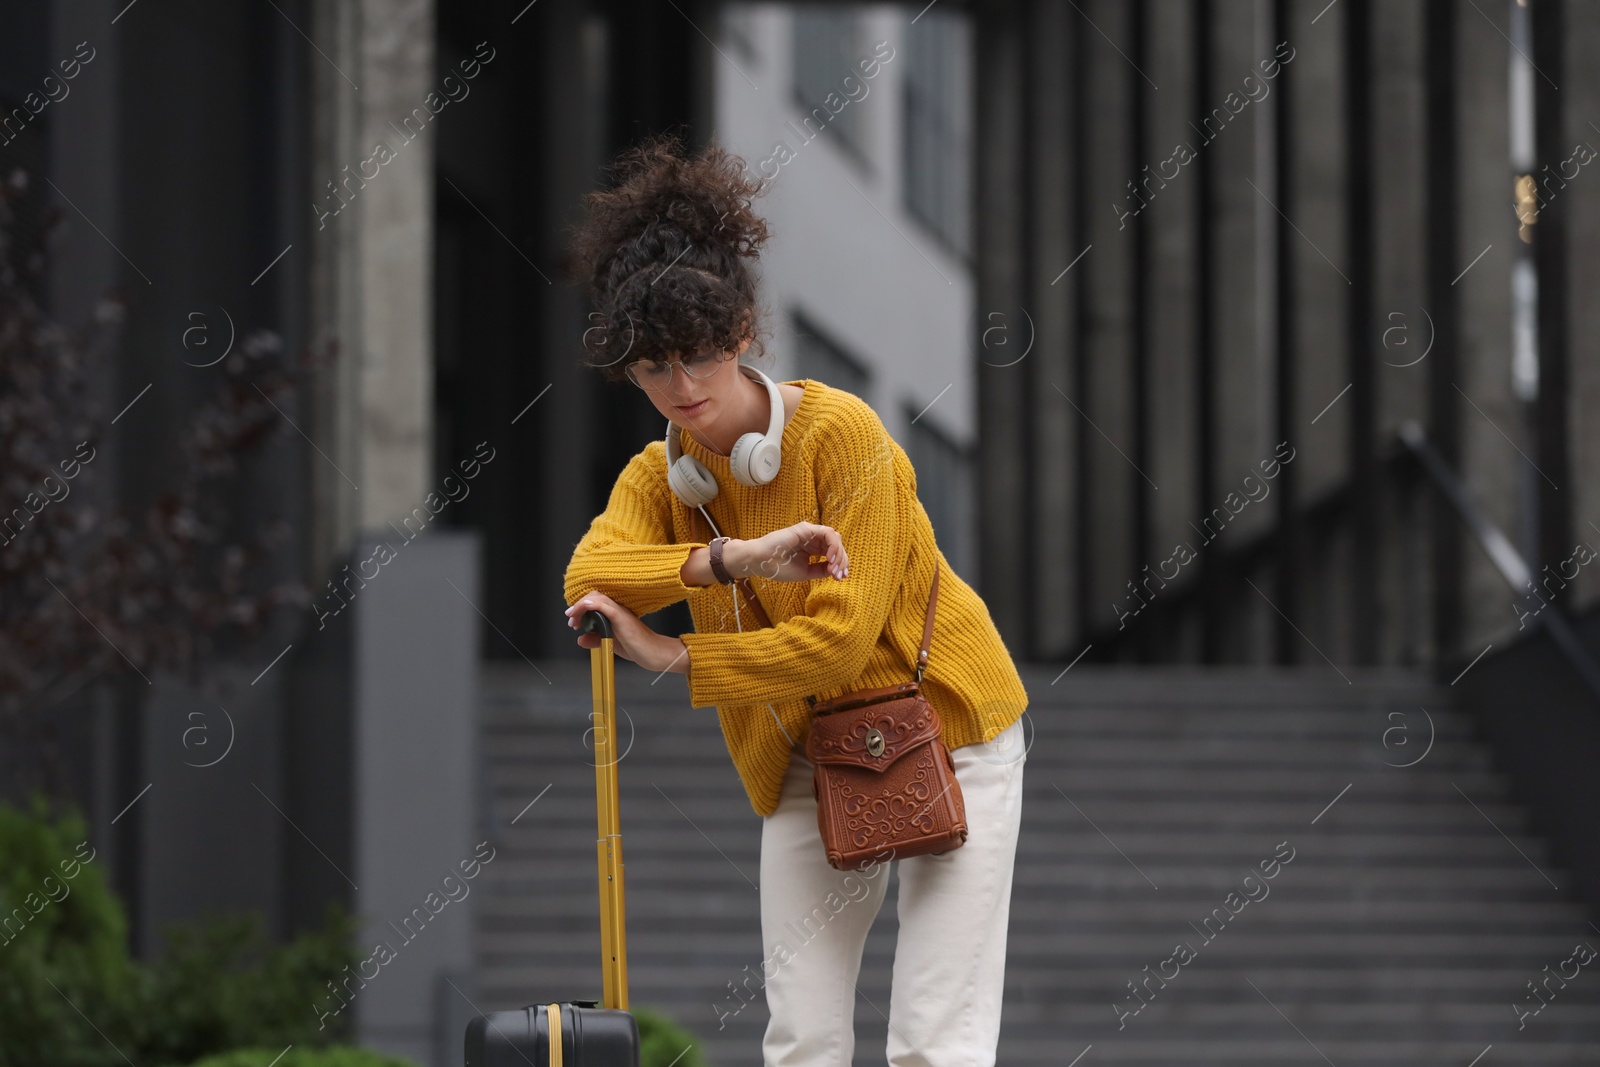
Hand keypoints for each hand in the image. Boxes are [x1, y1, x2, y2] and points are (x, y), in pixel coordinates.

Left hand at [563, 590, 688, 673]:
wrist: (654, 653)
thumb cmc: (637, 647)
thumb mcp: (610, 643)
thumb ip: (596, 640)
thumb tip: (581, 639)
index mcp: (615, 613)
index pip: (596, 601)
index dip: (581, 607)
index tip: (574, 621)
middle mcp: (617, 609)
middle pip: (595, 595)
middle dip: (579, 606)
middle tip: (571, 620)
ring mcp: (620, 612)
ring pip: (597, 598)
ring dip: (581, 606)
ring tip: (573, 619)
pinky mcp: (622, 618)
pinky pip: (606, 606)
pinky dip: (593, 604)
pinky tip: (584, 607)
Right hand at [734, 522, 848, 581]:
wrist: (761, 562)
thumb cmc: (779, 567)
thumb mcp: (806, 572)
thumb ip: (821, 570)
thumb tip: (836, 570)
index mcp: (813, 549)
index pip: (833, 553)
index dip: (841, 565)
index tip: (840, 578)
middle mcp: (813, 539)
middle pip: (837, 545)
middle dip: (842, 561)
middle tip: (839, 576)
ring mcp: (810, 533)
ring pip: (835, 538)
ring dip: (839, 554)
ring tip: (834, 568)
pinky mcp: (806, 529)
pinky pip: (828, 533)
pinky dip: (833, 545)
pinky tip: (830, 558)